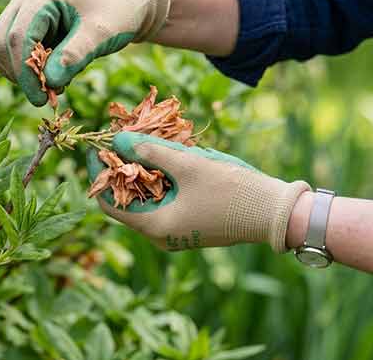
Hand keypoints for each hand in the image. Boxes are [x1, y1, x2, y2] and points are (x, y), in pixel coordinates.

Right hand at [0, 0, 170, 105]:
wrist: (127, 0)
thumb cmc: (118, 11)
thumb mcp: (102, 34)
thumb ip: (75, 55)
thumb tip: (49, 82)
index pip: (17, 38)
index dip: (25, 73)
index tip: (41, 99)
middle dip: (19, 74)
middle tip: (49, 94)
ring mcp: (22, 8)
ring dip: (21, 73)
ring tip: (56, 81)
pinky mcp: (25, 22)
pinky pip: (10, 52)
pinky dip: (26, 69)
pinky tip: (53, 72)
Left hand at [88, 132, 309, 251]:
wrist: (275, 214)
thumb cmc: (231, 191)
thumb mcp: (188, 164)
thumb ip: (151, 151)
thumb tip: (119, 139)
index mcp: (154, 227)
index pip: (108, 202)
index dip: (99, 173)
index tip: (96, 147)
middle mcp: (160, 235)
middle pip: (126, 199)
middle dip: (122, 167)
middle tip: (120, 138)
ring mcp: (175, 231)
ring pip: (146, 197)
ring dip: (143, 171)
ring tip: (142, 141)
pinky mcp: (189, 223)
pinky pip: (164, 200)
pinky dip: (161, 179)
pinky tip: (166, 155)